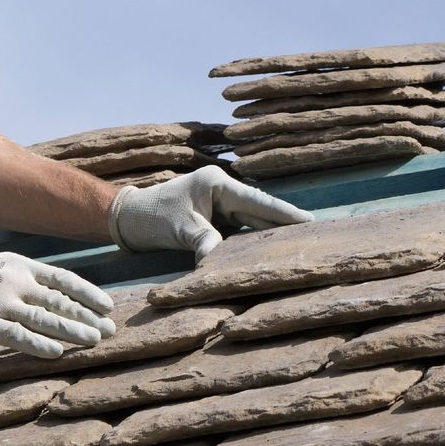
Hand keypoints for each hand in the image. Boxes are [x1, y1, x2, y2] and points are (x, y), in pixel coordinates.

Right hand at [0, 249, 115, 359]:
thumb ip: (20, 279)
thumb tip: (48, 295)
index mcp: (18, 264)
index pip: (63, 279)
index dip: (88, 294)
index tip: (108, 306)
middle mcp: (14, 281)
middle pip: (61, 301)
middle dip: (88, 317)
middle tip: (110, 331)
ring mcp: (0, 303)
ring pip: (47, 319)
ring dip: (74, 331)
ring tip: (95, 341)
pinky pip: (19, 337)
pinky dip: (41, 345)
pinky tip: (58, 353)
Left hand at [109, 166, 315, 261]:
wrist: (128, 218)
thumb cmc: (151, 217)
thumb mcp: (179, 230)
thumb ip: (204, 242)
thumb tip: (220, 261)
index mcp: (217, 184)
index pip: (259, 200)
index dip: (285, 213)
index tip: (311, 222)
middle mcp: (222, 191)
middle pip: (261, 209)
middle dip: (285, 223)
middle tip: (316, 236)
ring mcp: (219, 204)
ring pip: (252, 221)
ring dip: (271, 233)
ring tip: (301, 246)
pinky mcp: (214, 218)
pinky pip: (240, 230)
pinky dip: (253, 240)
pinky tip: (271, 251)